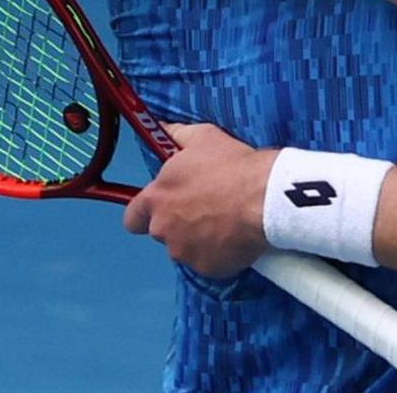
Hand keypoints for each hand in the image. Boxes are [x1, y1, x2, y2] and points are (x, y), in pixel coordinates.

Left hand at [123, 123, 277, 277]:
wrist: (264, 197)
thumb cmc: (231, 165)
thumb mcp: (203, 137)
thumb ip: (177, 135)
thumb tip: (162, 128)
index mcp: (157, 199)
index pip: (132, 217)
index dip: (145, 213)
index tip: (163, 207)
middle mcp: (163, 229)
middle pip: (162, 232)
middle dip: (178, 224)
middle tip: (206, 209)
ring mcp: (184, 252)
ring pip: (185, 248)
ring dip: (198, 239)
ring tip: (226, 223)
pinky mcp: (207, 268)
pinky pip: (209, 261)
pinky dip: (219, 253)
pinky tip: (236, 238)